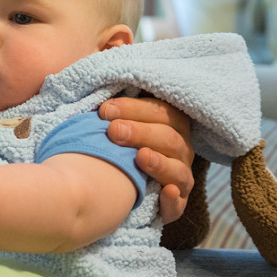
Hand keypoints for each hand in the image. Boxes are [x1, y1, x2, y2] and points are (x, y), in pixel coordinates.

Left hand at [99, 95, 194, 223]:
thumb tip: (97, 71)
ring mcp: (179, 177)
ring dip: (159, 162)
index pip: (161, 111)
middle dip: (140, 132)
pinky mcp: (173, 205)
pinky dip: (173, 200)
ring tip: (138, 156)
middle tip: (112, 131)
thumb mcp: (110, 117)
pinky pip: (179, 205)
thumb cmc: (108, 141)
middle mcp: (178, 150)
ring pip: (178, 169)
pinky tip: (164, 191)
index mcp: (167, 124)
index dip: (134, 109)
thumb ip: (110, 101)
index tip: (104, 110)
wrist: (101, 184)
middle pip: (168, 137)